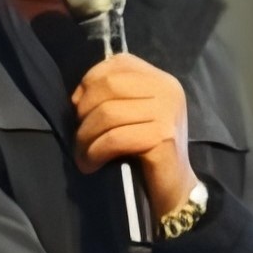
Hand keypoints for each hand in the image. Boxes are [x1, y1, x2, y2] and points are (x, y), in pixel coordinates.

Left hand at [72, 54, 194, 215]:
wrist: (175, 188)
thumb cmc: (148, 152)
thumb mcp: (134, 115)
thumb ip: (114, 97)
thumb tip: (77, 97)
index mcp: (160, 80)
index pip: (117, 64)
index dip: (90, 82)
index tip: (79, 108)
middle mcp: (167, 90)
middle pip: (108, 86)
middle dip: (84, 112)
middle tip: (80, 137)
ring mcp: (167, 113)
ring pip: (107, 113)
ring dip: (85, 138)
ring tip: (83, 155)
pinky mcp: (162, 138)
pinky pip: (114, 138)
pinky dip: (95, 152)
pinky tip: (91, 164)